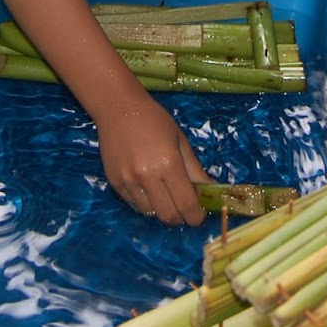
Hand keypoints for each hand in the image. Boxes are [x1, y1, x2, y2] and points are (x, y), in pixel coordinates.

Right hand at [97, 97, 210, 225]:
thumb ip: (196, 170)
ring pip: (150, 213)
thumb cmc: (155, 121)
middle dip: (180, 218)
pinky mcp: (115, 183)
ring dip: (162, 210)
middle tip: (184, 209)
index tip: (198, 216)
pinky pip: (134, 205)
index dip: (195, 216)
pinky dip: (146, 203)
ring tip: (165, 194)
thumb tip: (211, 190)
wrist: (119, 109)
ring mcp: (128, 181)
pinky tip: (149, 189)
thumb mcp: (181, 142)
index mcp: (168, 163)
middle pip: (168, 215)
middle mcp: (146, 176)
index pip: (186, 204)